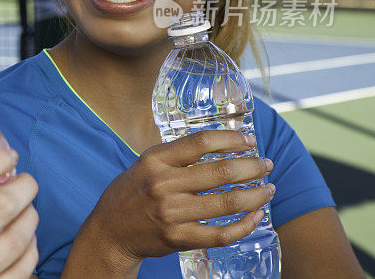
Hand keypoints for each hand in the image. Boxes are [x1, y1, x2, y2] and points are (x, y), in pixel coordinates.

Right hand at [64, 130, 273, 277]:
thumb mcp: (145, 164)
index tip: (249, 141)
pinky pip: (220, 234)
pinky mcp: (178, 238)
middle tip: (266, 164)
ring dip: (255, 195)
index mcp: (155, 160)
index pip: (201, 142)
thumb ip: (176, 155)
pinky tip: (255, 217)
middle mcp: (163, 184)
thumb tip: (219, 144)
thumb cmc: (130, 193)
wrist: (109, 232)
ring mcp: (171, 213)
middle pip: (220, 171)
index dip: (231, 139)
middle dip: (252, 166)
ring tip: (268, 189)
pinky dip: (244, 226)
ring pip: (227, 203)